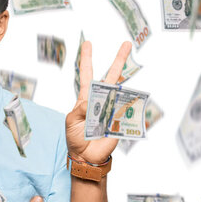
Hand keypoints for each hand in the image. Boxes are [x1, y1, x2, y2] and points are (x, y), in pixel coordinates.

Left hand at [66, 41, 131, 163]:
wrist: (85, 157)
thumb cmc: (75, 138)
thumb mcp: (70, 122)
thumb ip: (79, 110)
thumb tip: (91, 103)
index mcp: (86, 99)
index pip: (86, 74)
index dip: (86, 59)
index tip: (88, 44)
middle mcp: (100, 101)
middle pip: (110, 77)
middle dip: (118, 60)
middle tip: (126, 44)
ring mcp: (111, 109)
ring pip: (120, 93)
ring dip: (123, 90)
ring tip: (119, 91)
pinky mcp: (118, 121)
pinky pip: (126, 113)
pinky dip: (129, 111)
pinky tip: (130, 112)